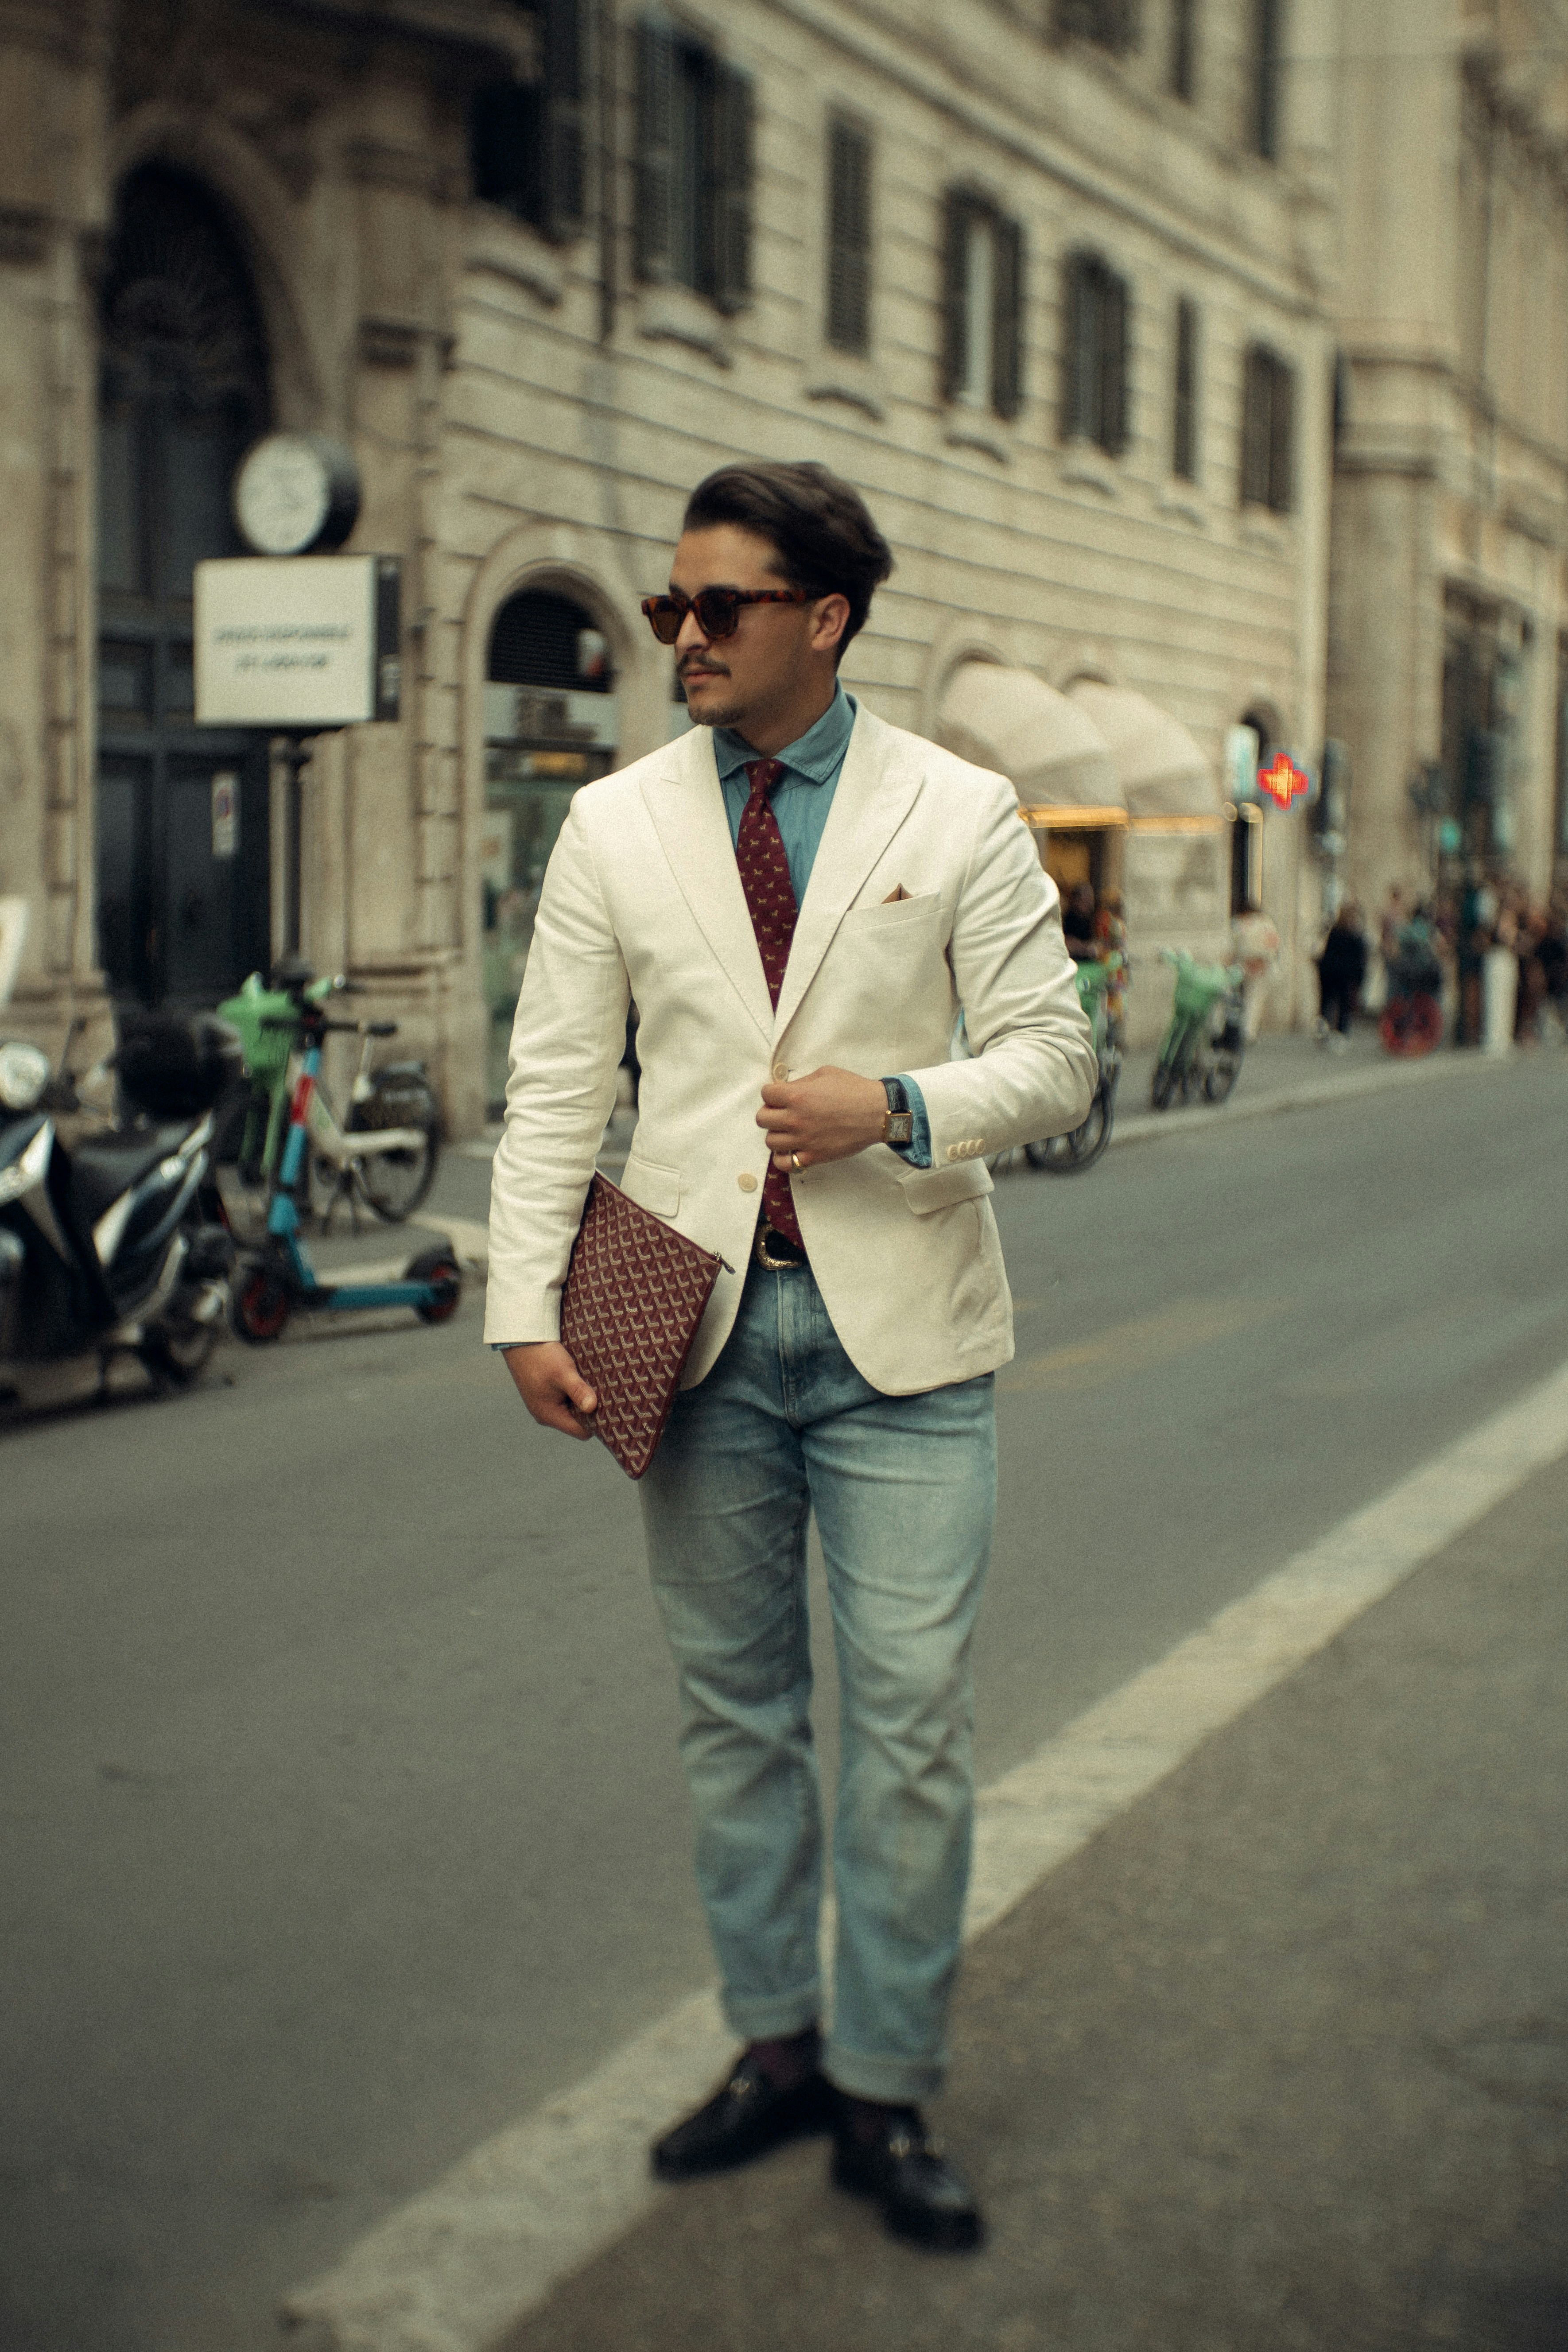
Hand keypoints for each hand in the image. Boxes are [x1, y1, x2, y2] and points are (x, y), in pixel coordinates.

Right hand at [502, 1341, 597, 1438]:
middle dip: (589, 1410)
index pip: (581, 1432)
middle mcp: (545, 1415)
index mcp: (549, 1415)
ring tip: (590, 1384)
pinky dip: (572, 1394)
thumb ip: (578, 1391)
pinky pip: (564, 1401)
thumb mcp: (563, 1373)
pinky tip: (578, 1380)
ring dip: (581, 1400)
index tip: (607, 1406)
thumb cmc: (542, 1357)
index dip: (596, 1422)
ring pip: (571, 1411)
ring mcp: (543, 1405)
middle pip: (577, 1423)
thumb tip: (592, 1408)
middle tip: (602, 1393)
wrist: (522, 1341)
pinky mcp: (543, 1395)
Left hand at [757, 1066, 887, 1170]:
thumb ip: (802, 1082)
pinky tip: (791, 1149)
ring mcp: (803, 1140)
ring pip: (770, 1141)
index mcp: (797, 1095)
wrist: (876, 1113)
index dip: (772, 1093)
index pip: (766, 1094)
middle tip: (782, 1112)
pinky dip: (783, 1157)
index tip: (780, 1095)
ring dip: (777, 1134)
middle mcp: (796, 1119)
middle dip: (770, 1113)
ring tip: (788, 1130)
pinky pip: (785, 1163)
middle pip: (762, 1119)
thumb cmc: (854, 1090)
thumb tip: (787, 1088)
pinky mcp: (813, 1156)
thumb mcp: (825, 1074)